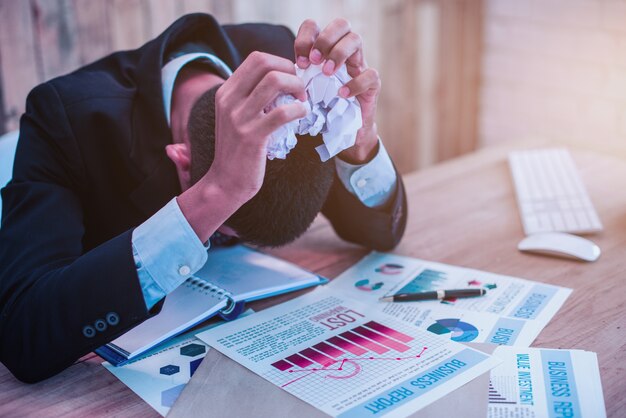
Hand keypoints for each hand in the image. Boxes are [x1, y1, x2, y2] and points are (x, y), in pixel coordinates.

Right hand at [204, 51, 306, 203]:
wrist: (225, 182)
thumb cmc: (239, 149)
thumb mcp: (237, 116)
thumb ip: (252, 97)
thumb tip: (281, 79)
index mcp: (226, 92)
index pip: (257, 58)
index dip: (281, 62)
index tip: (292, 79)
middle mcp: (229, 100)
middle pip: (265, 63)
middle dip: (290, 70)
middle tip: (300, 89)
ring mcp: (239, 118)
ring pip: (274, 81)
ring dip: (297, 87)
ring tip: (302, 101)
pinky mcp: (252, 136)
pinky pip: (282, 112)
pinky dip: (299, 109)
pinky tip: (302, 115)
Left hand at [294, 18, 380, 163]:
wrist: (344, 133)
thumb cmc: (322, 110)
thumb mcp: (304, 92)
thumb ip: (294, 80)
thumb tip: (276, 78)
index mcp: (324, 51)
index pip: (315, 27)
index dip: (306, 38)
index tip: (300, 62)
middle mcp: (344, 53)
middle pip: (341, 24)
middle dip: (325, 39)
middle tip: (314, 62)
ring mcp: (359, 66)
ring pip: (356, 39)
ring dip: (339, 53)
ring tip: (327, 73)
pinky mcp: (372, 85)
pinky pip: (370, 74)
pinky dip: (355, 83)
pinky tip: (342, 94)